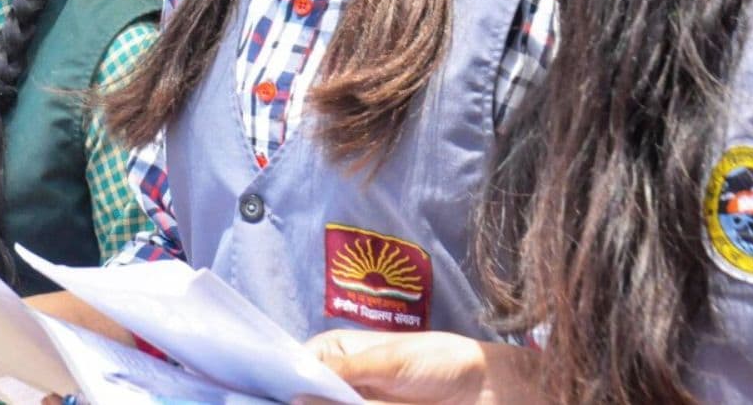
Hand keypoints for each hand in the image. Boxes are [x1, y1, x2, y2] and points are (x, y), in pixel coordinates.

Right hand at [298, 329, 539, 404]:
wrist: (488, 391)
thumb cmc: (440, 361)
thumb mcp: (389, 362)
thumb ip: (342, 377)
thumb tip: (294, 393)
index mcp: (338, 352)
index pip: (296, 365)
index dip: (280, 380)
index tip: (264, 394)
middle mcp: (341, 382)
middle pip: (306, 397)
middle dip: (298, 401)